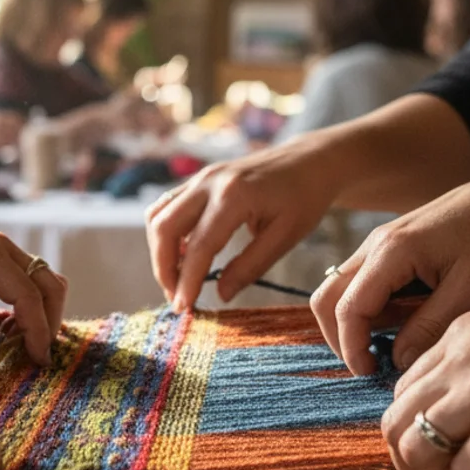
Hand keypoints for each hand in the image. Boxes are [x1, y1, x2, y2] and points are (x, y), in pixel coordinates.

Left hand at [0, 198, 65, 364]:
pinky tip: (8, 327)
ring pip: (44, 280)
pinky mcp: (0, 256)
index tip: (37, 360)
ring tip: (20, 344)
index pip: (27, 294)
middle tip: (36, 357)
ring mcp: (3, 248)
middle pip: (48, 283)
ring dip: (41, 312)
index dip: (37, 329)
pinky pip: (29, 280)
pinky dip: (29, 304)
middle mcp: (2, 245)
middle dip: (49, 321)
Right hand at [144, 136, 344, 310]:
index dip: (187, 280)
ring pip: (159, 215)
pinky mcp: (199, 180)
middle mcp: (209, 182)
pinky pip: (168, 206)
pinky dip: (167, 234)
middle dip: (163, 267)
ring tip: (178, 279)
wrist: (310, 160)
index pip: (199, 245)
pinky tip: (184, 255)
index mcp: (234, 196)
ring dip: (161, 251)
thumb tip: (220, 294)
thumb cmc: (305, 198)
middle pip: (164, 227)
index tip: (183, 308)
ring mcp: (200, 177)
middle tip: (177, 298)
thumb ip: (251, 266)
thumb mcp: (286, 236)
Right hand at [311, 164, 469, 374]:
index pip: (348, 307)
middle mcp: (373, 245)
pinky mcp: (385, 246)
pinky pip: (359, 282)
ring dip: (351, 323)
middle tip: (368, 367)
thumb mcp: (469, 289)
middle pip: (327, 298)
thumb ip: (429, 327)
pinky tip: (399, 323)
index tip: (369, 374)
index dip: (352, 346)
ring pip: (338, 290)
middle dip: (340, 337)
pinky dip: (366, 309)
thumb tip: (398, 362)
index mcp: (391, 252)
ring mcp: (376, 243)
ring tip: (385, 349)